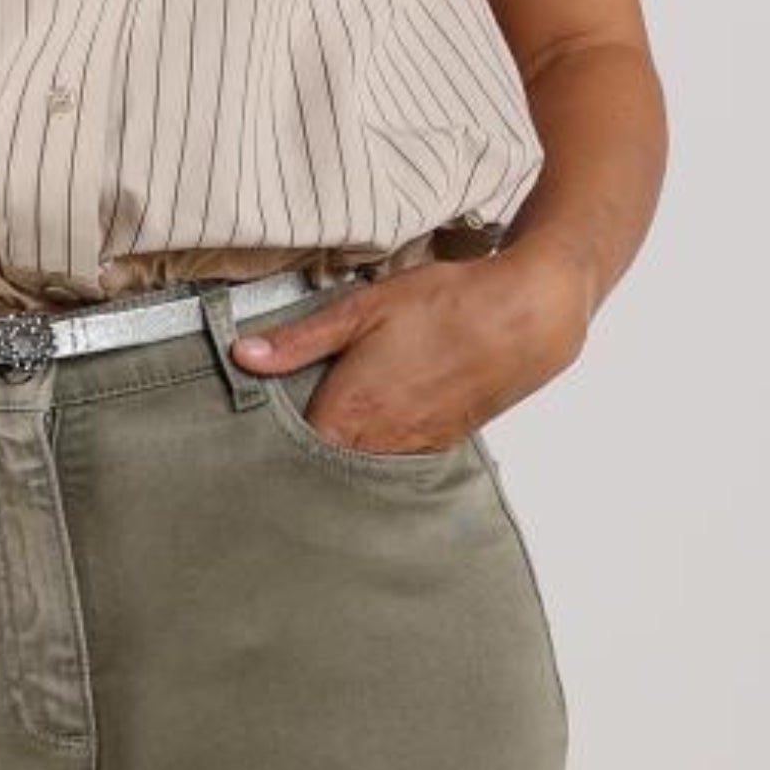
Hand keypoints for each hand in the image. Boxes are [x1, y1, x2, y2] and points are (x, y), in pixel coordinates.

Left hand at [229, 246, 588, 450]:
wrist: (527, 317)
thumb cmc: (444, 305)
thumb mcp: (362, 308)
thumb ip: (299, 340)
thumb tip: (243, 355)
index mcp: (350, 412)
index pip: (291, 452)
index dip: (270, 442)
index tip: (253, 430)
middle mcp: (380, 442)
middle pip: (325, 464)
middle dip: (306, 450)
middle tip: (288, 426)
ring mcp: (414, 447)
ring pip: (362, 463)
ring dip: (345, 449)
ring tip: (333, 419)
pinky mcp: (441, 443)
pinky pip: (396, 455)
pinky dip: (380, 444)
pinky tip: (379, 416)